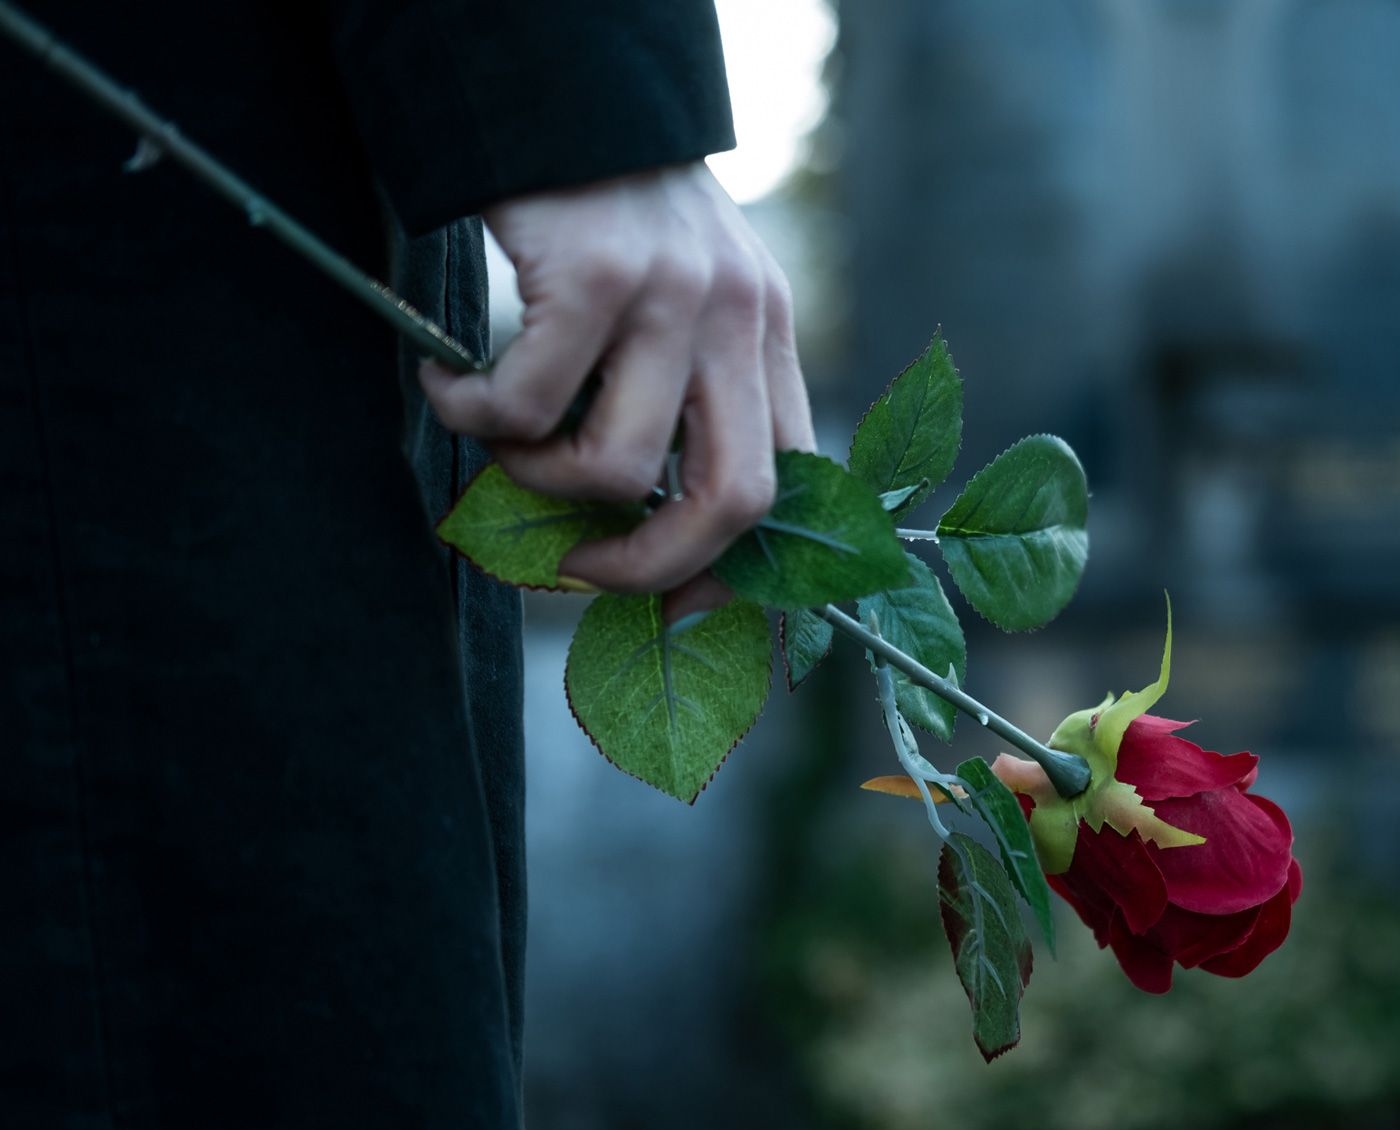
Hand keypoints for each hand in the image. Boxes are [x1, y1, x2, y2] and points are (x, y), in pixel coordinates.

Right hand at [420, 163, 813, 605]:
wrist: (554, 90)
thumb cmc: (604, 213)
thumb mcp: (682, 299)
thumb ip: (681, 393)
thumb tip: (631, 524)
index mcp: (769, 336)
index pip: (790, 485)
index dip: (735, 568)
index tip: (674, 608)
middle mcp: (742, 319)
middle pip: (733, 501)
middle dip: (652, 567)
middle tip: (576, 569)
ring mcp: (674, 296)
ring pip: (614, 467)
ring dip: (536, 480)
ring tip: (497, 436)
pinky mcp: (595, 276)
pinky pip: (525, 407)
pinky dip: (472, 417)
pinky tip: (448, 382)